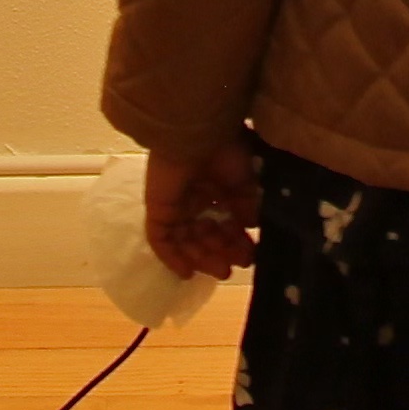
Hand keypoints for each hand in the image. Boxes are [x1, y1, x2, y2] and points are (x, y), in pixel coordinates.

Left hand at [143, 138, 261, 280]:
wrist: (197, 136)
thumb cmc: (226, 152)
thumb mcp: (246, 182)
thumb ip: (247, 206)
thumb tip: (250, 226)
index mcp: (216, 187)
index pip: (225, 222)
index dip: (236, 241)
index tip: (250, 255)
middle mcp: (194, 198)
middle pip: (205, 235)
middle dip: (221, 252)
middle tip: (234, 266)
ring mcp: (174, 205)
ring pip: (186, 241)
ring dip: (202, 258)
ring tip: (221, 271)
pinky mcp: (158, 210)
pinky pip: (161, 241)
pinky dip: (172, 259)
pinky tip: (187, 273)